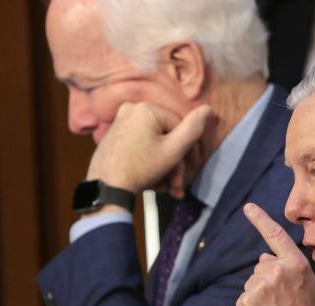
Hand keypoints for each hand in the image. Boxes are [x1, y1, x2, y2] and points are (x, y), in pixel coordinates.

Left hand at [85, 103, 213, 197]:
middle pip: (166, 136)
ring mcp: (120, 121)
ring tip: (166, 188)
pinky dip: (150, 162)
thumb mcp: (173, 151)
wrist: (106, 187)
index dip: (187, 151)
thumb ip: (192, 129)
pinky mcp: (114, 135)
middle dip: (174, 164)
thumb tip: (208, 109)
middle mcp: (131, 109)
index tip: (188, 172)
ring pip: (154, 143)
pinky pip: (141, 145)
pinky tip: (153, 181)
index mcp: (146, 108)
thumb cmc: (141, 167)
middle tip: (177, 186)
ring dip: (164, 167)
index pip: (179, 127)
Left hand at [236, 203, 314, 305]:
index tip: (248, 208)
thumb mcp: (307, 285)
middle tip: (281, 301)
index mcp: (295, 264)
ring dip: (257, 296)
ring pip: (251, 285)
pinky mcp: (247, 301)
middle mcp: (277, 270)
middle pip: (260, 268)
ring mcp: (260, 285)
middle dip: (265, 281)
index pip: (276, 236)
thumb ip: (288, 268)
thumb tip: (263, 258)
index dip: (261, 220)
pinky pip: (243, 300)